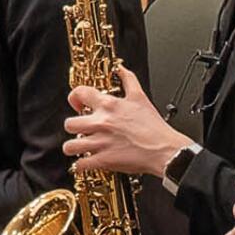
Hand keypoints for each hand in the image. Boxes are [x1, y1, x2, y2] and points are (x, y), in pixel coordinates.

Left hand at [66, 68, 189, 176]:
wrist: (165, 150)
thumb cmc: (154, 127)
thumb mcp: (140, 97)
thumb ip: (128, 80)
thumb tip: (121, 68)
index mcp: (109, 106)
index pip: (79, 93)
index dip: (74, 98)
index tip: (78, 105)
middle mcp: (101, 123)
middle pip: (69, 124)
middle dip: (74, 128)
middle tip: (81, 130)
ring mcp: (100, 142)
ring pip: (69, 146)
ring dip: (73, 148)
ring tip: (81, 147)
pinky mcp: (103, 160)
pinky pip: (80, 165)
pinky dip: (81, 165)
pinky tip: (86, 162)